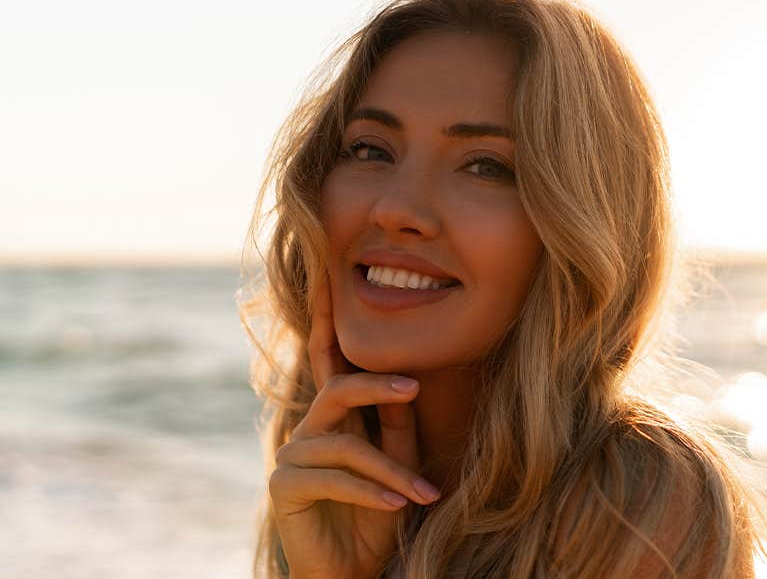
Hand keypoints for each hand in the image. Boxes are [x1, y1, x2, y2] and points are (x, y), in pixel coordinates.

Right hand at [268, 273, 440, 578]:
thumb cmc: (379, 516)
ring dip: (390, 469)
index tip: (329, 276)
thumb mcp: (398, 465)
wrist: (355, 569)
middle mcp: (310, 429)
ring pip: (345, 444)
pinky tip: (397, 504)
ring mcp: (292, 457)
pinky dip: (372, 490)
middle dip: (375, 385)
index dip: (324, 320)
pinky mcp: (285, 487)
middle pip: (337, 388)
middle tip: (413, 385)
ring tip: (422, 494)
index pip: (328, 361)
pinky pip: (335, 478)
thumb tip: (404, 381)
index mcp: (336, 418)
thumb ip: (396, 426)